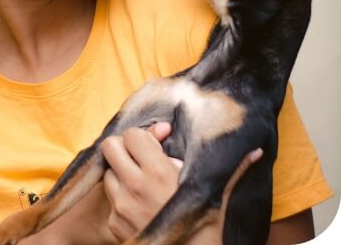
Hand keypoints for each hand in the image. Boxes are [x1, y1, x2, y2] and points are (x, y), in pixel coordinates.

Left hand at [101, 122, 262, 243]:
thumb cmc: (207, 230)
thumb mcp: (218, 196)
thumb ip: (232, 169)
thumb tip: (257, 150)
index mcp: (158, 171)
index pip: (132, 134)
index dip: (144, 136)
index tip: (157, 143)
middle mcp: (135, 186)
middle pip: (110, 147)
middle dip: (123, 148)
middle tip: (139, 156)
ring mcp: (121, 207)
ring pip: (107, 173)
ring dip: (120, 173)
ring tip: (140, 181)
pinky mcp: (114, 226)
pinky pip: (109, 201)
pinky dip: (119, 199)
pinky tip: (138, 205)